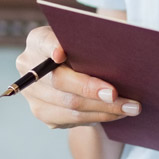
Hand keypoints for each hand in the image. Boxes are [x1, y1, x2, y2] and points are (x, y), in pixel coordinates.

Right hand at [16, 25, 140, 128]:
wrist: (76, 69)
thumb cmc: (85, 49)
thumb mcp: (85, 39)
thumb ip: (90, 43)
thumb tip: (113, 56)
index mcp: (37, 41)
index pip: (43, 42)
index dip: (51, 48)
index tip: (61, 53)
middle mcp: (28, 66)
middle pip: (59, 81)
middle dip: (90, 89)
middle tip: (116, 94)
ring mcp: (33, 93)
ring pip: (69, 105)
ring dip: (103, 109)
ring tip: (130, 107)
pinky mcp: (43, 113)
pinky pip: (73, 119)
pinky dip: (99, 116)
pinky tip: (118, 113)